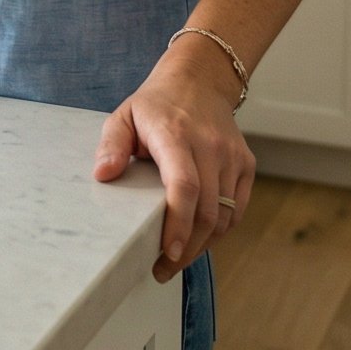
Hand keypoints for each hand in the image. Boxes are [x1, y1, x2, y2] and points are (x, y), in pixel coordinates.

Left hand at [91, 39, 254, 282]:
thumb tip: (104, 175)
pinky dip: (221, 230)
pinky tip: (199, 240)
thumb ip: (111, 145)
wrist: (199, 81)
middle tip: (163, 268)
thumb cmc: (156, 105)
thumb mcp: (123, 116)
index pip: (185, 186)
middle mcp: (210, 147)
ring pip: (226, 215)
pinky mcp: (246, 165)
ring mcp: (232, 157)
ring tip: (178, 260)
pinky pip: (237, 209)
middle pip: (208, 210)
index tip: (168, 252)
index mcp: (176, 136)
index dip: (178, 223)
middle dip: (188, 248)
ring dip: (203, 245)